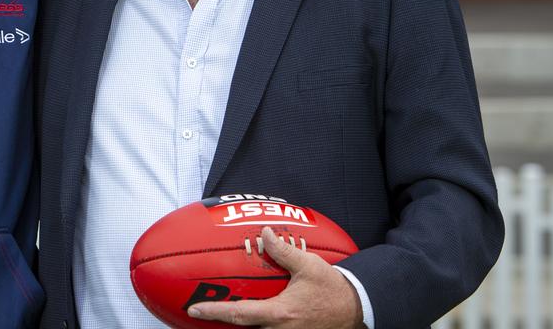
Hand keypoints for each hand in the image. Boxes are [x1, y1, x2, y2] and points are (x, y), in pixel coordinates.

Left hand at [187, 227, 363, 327]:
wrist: (357, 308)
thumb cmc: (333, 288)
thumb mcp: (309, 266)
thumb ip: (284, 251)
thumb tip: (264, 233)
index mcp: (281, 313)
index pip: (239, 314)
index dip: (215, 311)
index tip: (194, 309)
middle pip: (243, 327)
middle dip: (221, 319)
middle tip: (202, 307)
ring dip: (238, 320)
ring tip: (220, 308)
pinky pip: (267, 328)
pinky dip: (253, 321)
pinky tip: (248, 311)